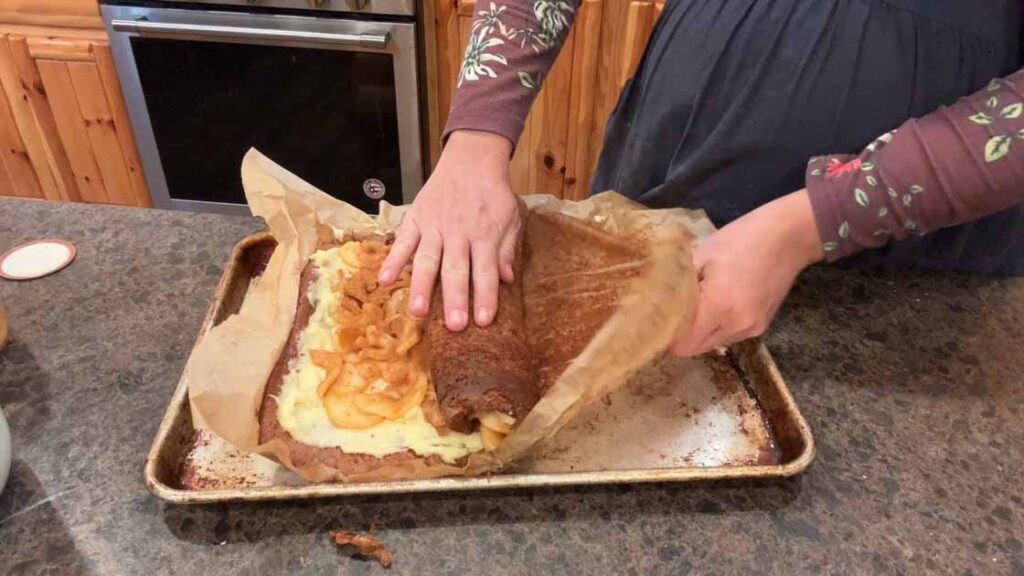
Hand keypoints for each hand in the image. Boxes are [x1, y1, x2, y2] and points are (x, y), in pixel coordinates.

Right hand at [378, 130, 519, 331]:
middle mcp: (459, 233)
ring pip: (427, 259)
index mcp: (485, 234)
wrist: (472, 159)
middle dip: (455, 299)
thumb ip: (506, 249)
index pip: (485, 270)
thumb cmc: (493, 193)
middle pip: (456, 270)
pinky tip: (386, 280)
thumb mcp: (510, 218)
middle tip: (453, 326)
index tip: (483, 321)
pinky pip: (403, 241)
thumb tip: (506, 279)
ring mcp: (435, 226)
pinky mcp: (416, 218)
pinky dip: (393, 259)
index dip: (485, 296)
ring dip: (422, 286)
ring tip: (418, 311)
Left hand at [670, 189, 823, 356]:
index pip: (683, 344)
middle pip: (696, 348)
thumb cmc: (742, 238)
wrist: (790, 235)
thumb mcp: (702, 254)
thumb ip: (679, 282)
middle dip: (681, 335)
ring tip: (697, 305)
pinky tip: (718, 303)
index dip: (667, 336)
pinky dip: (718, 325)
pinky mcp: (761, 325)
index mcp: (719, 306)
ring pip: (713, 343)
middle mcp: (737, 325)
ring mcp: (752, 328)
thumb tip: (658, 299)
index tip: (657, 321)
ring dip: (700, 331)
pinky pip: (730, 335)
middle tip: (672, 312)